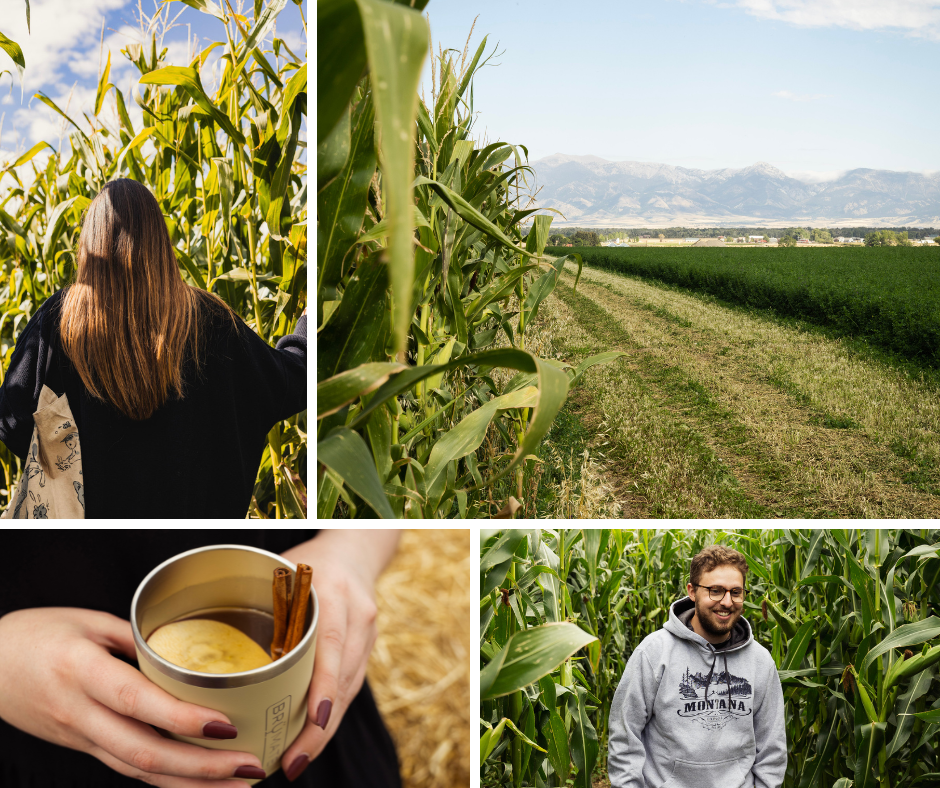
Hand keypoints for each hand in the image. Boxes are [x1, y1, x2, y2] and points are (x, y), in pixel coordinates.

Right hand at [0, 608, 266, 786]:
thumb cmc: (34, 635)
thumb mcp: (87, 621)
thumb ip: (137, 637)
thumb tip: (184, 649)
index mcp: (81, 671)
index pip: (136, 701)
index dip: (180, 718)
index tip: (224, 722)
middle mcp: (80, 713)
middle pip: (143, 752)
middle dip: (201, 766)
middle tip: (248, 764)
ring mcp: (80, 737)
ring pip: (137, 771)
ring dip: (191, 784)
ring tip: (237, 785)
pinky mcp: (82, 747)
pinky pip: (127, 769)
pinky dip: (166, 782)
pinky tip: (199, 785)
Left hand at [278, 529, 399, 781]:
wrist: (356, 551)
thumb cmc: (312, 561)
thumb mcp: (286, 569)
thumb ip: (262, 600)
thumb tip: (208, 634)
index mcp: (335, 594)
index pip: (334, 646)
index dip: (324, 686)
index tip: (312, 721)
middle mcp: (358, 615)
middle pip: (343, 681)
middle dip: (319, 728)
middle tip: (292, 763)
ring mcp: (368, 633)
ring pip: (349, 692)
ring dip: (324, 731)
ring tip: (296, 761)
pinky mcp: (368, 647)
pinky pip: (350, 687)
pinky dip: (329, 714)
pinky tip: (310, 738)